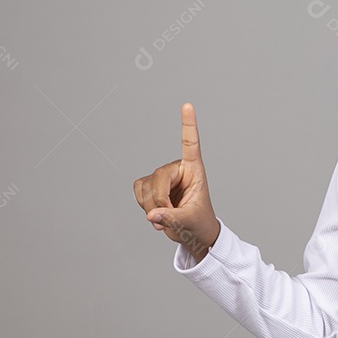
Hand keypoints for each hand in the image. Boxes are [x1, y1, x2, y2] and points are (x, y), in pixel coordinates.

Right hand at [133, 103, 219, 259]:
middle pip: (159, 177)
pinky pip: (138, 191)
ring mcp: (163, 176)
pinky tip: (155, 213)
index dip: (188, 125)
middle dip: (160, 200)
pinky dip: (143, 204)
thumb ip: (172, 218)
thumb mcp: (190, 221)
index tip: (187, 105)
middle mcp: (177, 169)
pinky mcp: (150, 184)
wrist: (192, 232)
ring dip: (151, 206)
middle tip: (169, 217)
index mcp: (194, 170)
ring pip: (146, 187)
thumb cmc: (199, 222)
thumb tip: (151, 214)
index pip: (190, 144)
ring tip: (166, 217)